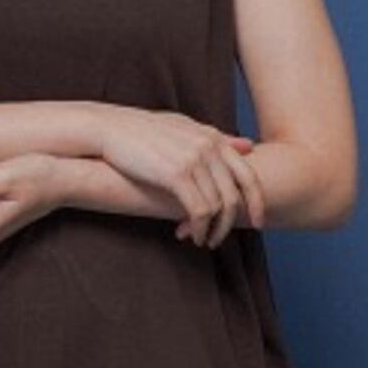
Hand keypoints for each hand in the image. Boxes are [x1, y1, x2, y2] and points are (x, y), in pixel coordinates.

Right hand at [98, 105, 265, 247]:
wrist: (110, 129)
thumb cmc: (143, 130)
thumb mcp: (184, 127)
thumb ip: (217, 138)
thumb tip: (248, 145)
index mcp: (213, 137)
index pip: (248, 175)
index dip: (257, 202)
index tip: (257, 222)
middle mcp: (209, 146)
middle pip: (235, 195)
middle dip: (231, 223)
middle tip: (220, 238)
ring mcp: (194, 159)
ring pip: (218, 206)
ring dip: (213, 229)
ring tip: (202, 239)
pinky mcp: (176, 174)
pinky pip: (199, 210)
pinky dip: (198, 227)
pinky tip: (189, 235)